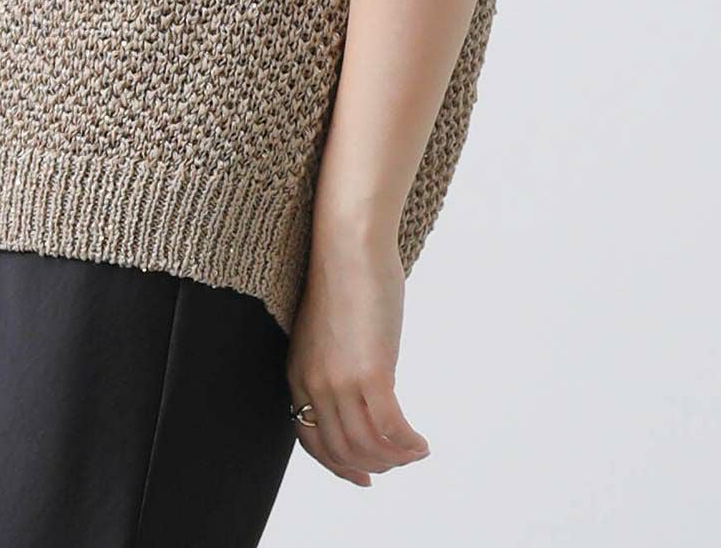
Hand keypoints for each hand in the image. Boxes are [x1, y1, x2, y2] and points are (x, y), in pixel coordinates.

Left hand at [285, 228, 431, 485]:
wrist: (349, 243)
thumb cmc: (345, 275)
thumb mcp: (328, 329)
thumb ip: (335, 361)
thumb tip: (361, 384)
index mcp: (299, 375)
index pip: (312, 441)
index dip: (340, 466)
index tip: (365, 476)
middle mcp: (314, 385)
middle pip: (341, 451)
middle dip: (373, 466)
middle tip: (398, 463)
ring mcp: (340, 382)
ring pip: (366, 447)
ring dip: (394, 459)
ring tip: (414, 452)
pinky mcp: (370, 373)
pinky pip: (390, 429)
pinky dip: (408, 444)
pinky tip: (421, 443)